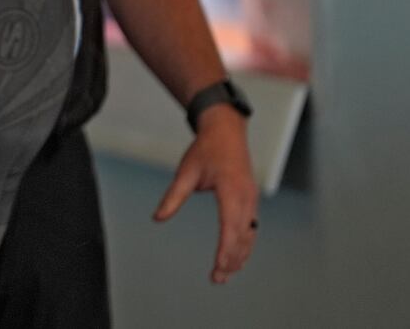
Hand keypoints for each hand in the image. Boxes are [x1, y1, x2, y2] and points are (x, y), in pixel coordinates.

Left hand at [153, 106, 259, 282]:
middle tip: (217, 279)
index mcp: (231, 190)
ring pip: (249, 234)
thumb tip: (158, 218)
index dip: (225, 250)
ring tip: (226, 274)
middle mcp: (246, 197)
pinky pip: (251, 227)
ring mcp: (251, 199)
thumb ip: (173, 197)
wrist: (226, 130)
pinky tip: (237, 256)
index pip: (230, 226)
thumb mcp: (186, 171)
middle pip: (242, 236)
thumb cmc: (206, 149)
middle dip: (231, 260)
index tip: (218, 267)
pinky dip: (245, 244)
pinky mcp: (251, 200)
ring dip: (240, 255)